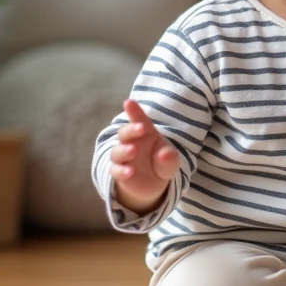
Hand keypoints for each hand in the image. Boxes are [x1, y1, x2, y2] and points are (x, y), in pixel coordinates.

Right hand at [108, 99, 179, 214]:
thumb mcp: (170, 161)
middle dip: (130, 129)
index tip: (129, 102)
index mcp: (145, 133)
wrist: (154, 184)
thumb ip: (169, 157)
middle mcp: (131, 143)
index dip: (134, 111)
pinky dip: (121, 171)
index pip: (138, 119)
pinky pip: (116, 171)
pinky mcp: (119, 173)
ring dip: (124, 150)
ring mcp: (123, 158)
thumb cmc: (162, 162)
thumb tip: (165, 154)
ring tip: (133, 150)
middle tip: (140, 128)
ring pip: (117, 152)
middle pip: (125, 133)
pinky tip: (129, 172)